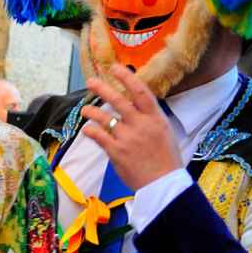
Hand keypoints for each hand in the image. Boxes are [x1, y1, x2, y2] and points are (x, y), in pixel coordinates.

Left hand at [78, 65, 180, 190]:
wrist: (163, 184)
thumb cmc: (166, 159)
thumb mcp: (164, 132)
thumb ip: (149, 119)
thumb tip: (135, 106)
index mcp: (156, 118)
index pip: (141, 92)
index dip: (127, 77)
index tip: (115, 68)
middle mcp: (141, 125)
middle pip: (119, 101)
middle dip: (103, 88)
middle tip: (91, 81)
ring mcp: (128, 138)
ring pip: (104, 118)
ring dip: (92, 111)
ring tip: (85, 109)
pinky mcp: (117, 152)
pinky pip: (99, 136)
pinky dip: (91, 130)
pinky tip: (87, 128)